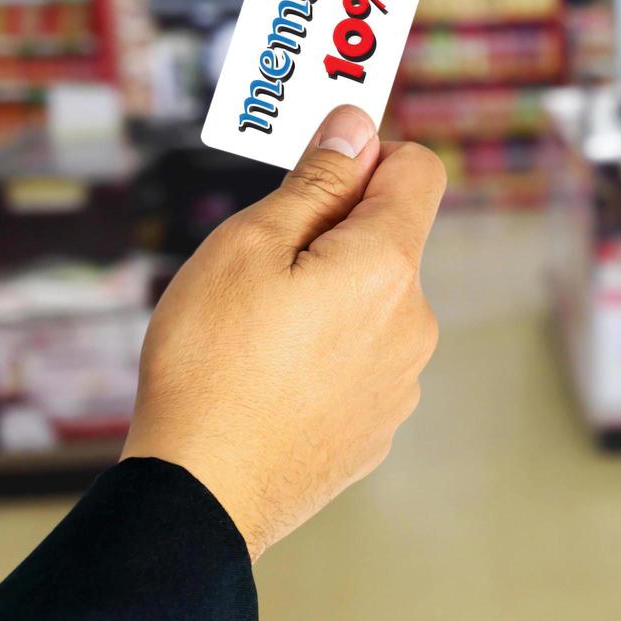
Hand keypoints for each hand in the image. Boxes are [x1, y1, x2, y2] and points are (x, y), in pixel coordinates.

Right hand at [121, 105, 445, 559]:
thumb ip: (317, 181)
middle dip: (338, 234)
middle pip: (392, 240)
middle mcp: (416, 320)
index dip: (370, 157)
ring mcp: (405, 378)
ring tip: (261, 334)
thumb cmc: (211, 364)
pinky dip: (331, 352)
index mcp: (389, 266)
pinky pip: (366, 359)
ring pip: (377, 303)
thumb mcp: (249, 246)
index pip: (420, 171)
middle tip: (264, 268)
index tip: (320, 174)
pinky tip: (276, 379)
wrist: (201, 495)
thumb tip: (358, 125)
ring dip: (334, 296)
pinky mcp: (383, 423)